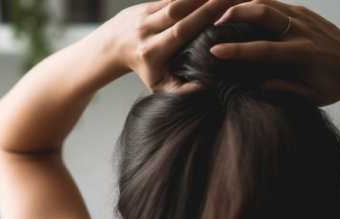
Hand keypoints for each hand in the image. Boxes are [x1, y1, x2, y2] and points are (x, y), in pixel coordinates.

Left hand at [103, 0, 247, 92]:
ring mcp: (147, 14)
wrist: (113, 46)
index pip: (181, 30)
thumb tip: (204, 89)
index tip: (225, 9)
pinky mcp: (149, 4)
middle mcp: (148, 29)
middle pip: (179, 11)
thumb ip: (180, 89)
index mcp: (152, 50)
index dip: (202, 18)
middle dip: (206, 2)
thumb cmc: (142, 67)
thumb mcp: (158, 84)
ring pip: (175, 1)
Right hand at [210, 0, 339, 105]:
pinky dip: (255, 3)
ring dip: (243, 3)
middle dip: (235, 13)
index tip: (214, 51)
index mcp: (302, 55)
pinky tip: (240, 10)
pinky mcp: (305, 11)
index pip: (263, 50)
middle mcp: (303, 31)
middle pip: (264, 12)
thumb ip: (285, 89)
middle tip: (214, 23)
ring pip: (268, 1)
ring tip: (221, 12)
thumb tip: (259, 85)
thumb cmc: (334, 85)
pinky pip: (275, 3)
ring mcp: (304, 17)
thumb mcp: (311, 96)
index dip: (237, 50)